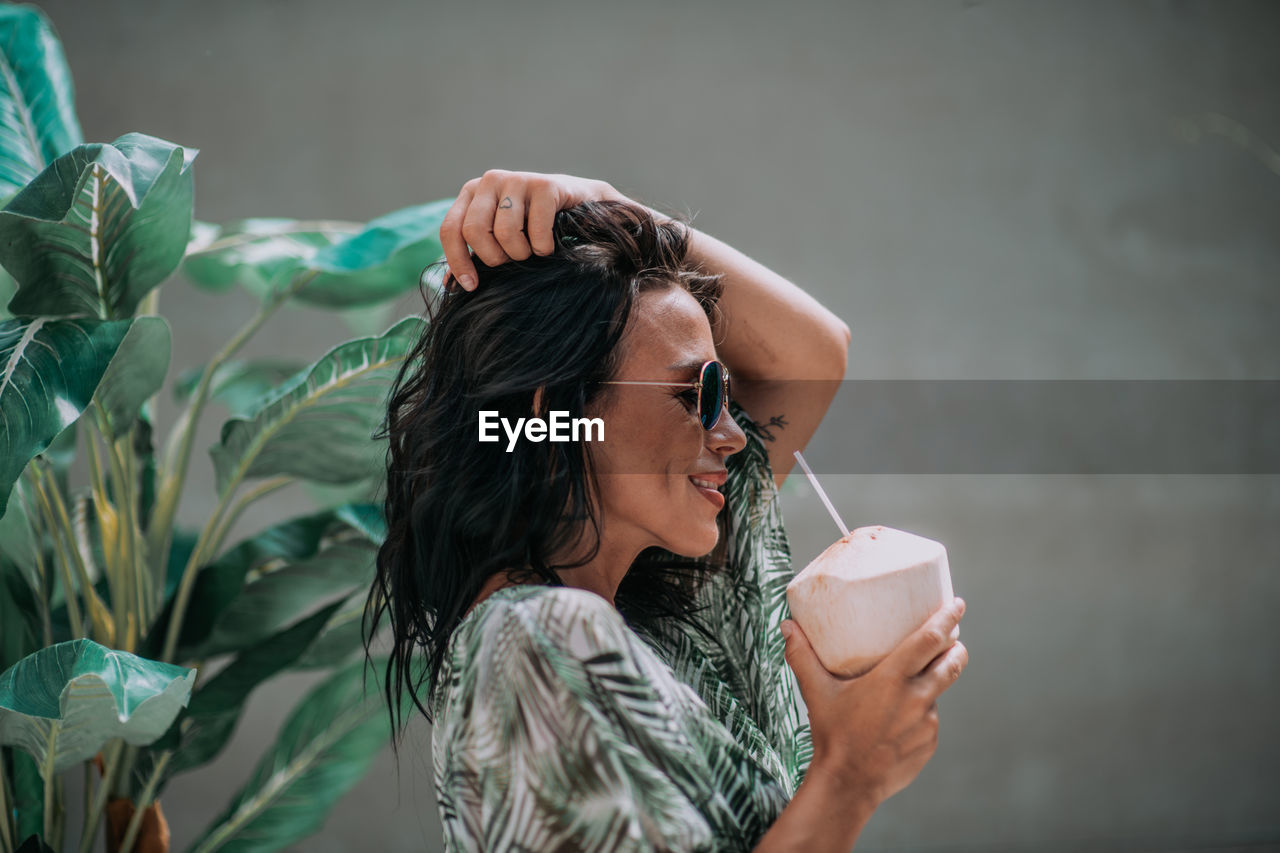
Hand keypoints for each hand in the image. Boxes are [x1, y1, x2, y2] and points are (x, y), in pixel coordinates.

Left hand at [440, 169, 627, 290]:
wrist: (582, 207)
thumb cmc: (534, 227)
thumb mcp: (499, 239)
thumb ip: (473, 256)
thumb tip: (449, 285)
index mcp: (472, 192)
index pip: (450, 229)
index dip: (457, 261)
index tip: (471, 286)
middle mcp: (490, 180)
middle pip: (474, 231)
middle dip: (494, 257)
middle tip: (511, 259)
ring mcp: (518, 179)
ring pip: (505, 233)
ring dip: (521, 253)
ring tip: (532, 250)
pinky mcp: (545, 185)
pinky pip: (536, 232)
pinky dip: (544, 248)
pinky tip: (549, 243)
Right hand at [781, 597, 968, 807]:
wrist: (848, 784)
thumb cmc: (831, 734)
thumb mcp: (815, 691)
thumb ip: (801, 656)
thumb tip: (786, 625)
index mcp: (892, 679)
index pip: (930, 639)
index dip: (948, 619)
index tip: (957, 604)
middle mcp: (916, 698)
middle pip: (951, 662)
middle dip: (956, 647)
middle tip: (952, 638)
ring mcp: (927, 723)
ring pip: (938, 693)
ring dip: (933, 684)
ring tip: (913, 684)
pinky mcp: (929, 743)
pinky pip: (930, 721)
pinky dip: (920, 715)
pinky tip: (900, 721)